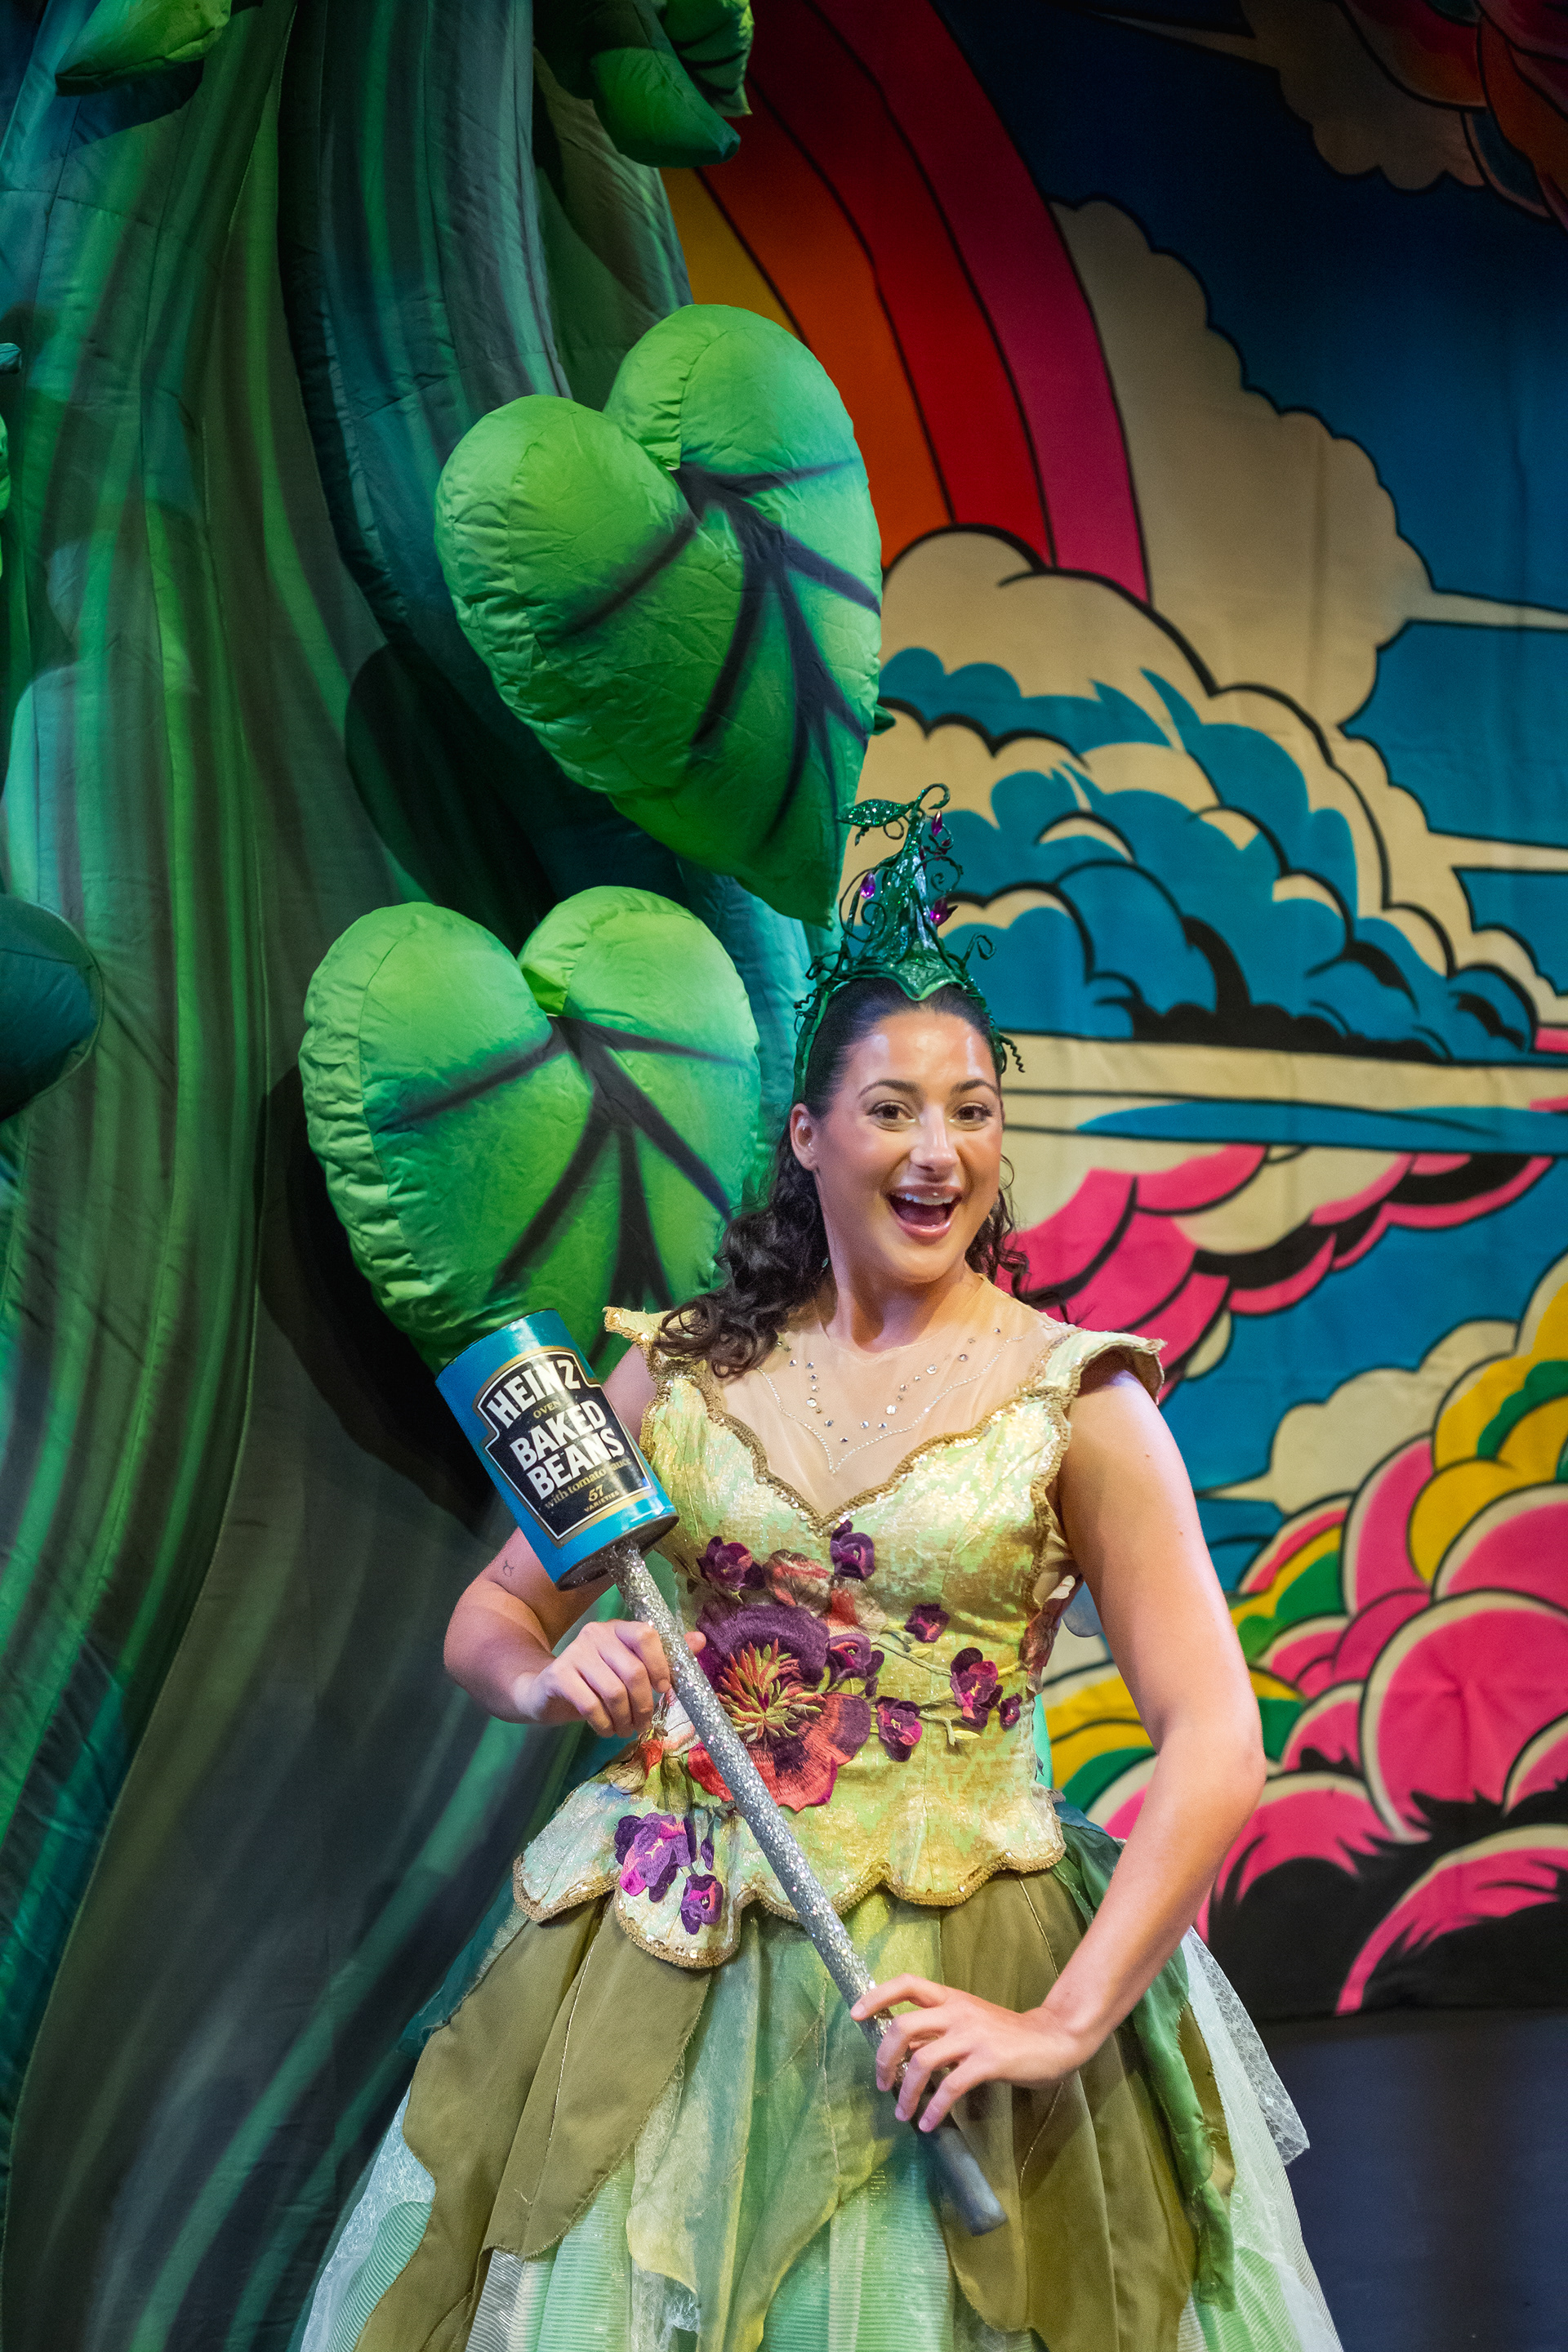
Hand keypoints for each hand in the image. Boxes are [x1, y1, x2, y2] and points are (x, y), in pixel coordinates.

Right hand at [520, 1620, 704, 1736]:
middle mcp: (596, 1634)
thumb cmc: (596, 1680)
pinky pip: (590, 1705)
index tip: (663, 1689)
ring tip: (625, 1730)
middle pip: (633, 1670)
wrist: (546, 1692)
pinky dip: (604, 1724)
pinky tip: (606, 1730)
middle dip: (644, 1704)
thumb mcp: (629, 1667)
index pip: (646, 1634)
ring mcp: (574, 1653)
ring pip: (614, 1691)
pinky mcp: (558, 1676)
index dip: (661, 1664)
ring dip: (625, 1719)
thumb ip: (663, 1654)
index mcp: (618, 1628)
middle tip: (643, 1723)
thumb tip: (700, 1640)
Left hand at [850, 1976, 1098, 2131]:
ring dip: (906, 2091)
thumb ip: (936, 2032)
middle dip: (884, 2057)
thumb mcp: (967, 2022)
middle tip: (881, 2083)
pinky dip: (935, 2108)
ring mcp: (972, 2035)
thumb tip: (901, 2050)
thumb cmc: (1005, 2033)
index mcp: (950, 1997)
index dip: (877, 1996)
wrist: (1051, 2039)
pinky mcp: (988, 2061)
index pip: (906, 1983)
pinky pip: (951, 2087)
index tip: (856, 2015)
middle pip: (904, 2026)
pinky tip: (928, 2123)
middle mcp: (957, 2011)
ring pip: (923, 2061)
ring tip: (902, 2113)